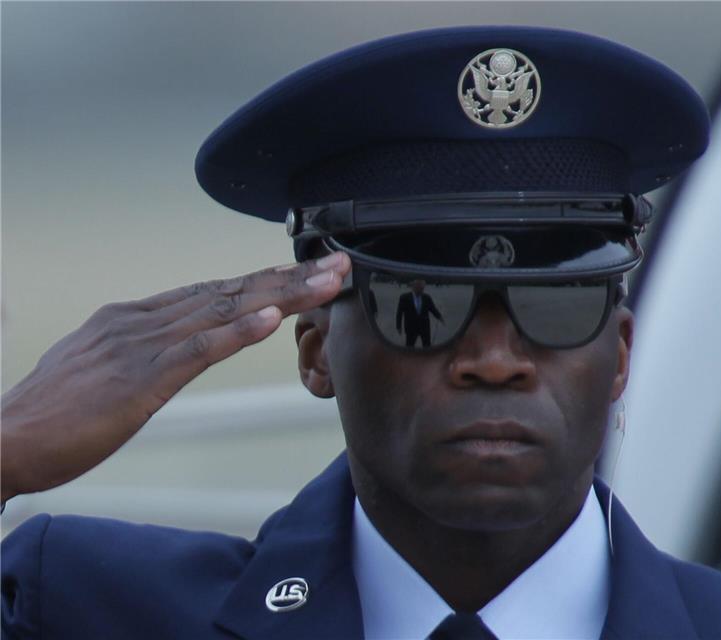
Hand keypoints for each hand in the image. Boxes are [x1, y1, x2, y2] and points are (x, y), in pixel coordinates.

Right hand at [0, 253, 350, 501]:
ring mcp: (140, 346)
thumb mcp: (101, 369)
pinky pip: (196, 350)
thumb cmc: (50, 415)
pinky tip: (270, 319)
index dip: (262, 280)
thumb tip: (177, 345)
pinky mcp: (139, 379)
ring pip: (224, 311)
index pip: (212, 291)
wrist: (1, 441)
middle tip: (337, 264)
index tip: (304, 271)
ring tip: (325, 281)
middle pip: (229, 291)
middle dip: (288, 277)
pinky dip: (236, 333)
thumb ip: (141, 351)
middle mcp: (140, 321)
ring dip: (281, 294)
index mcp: (132, 317)